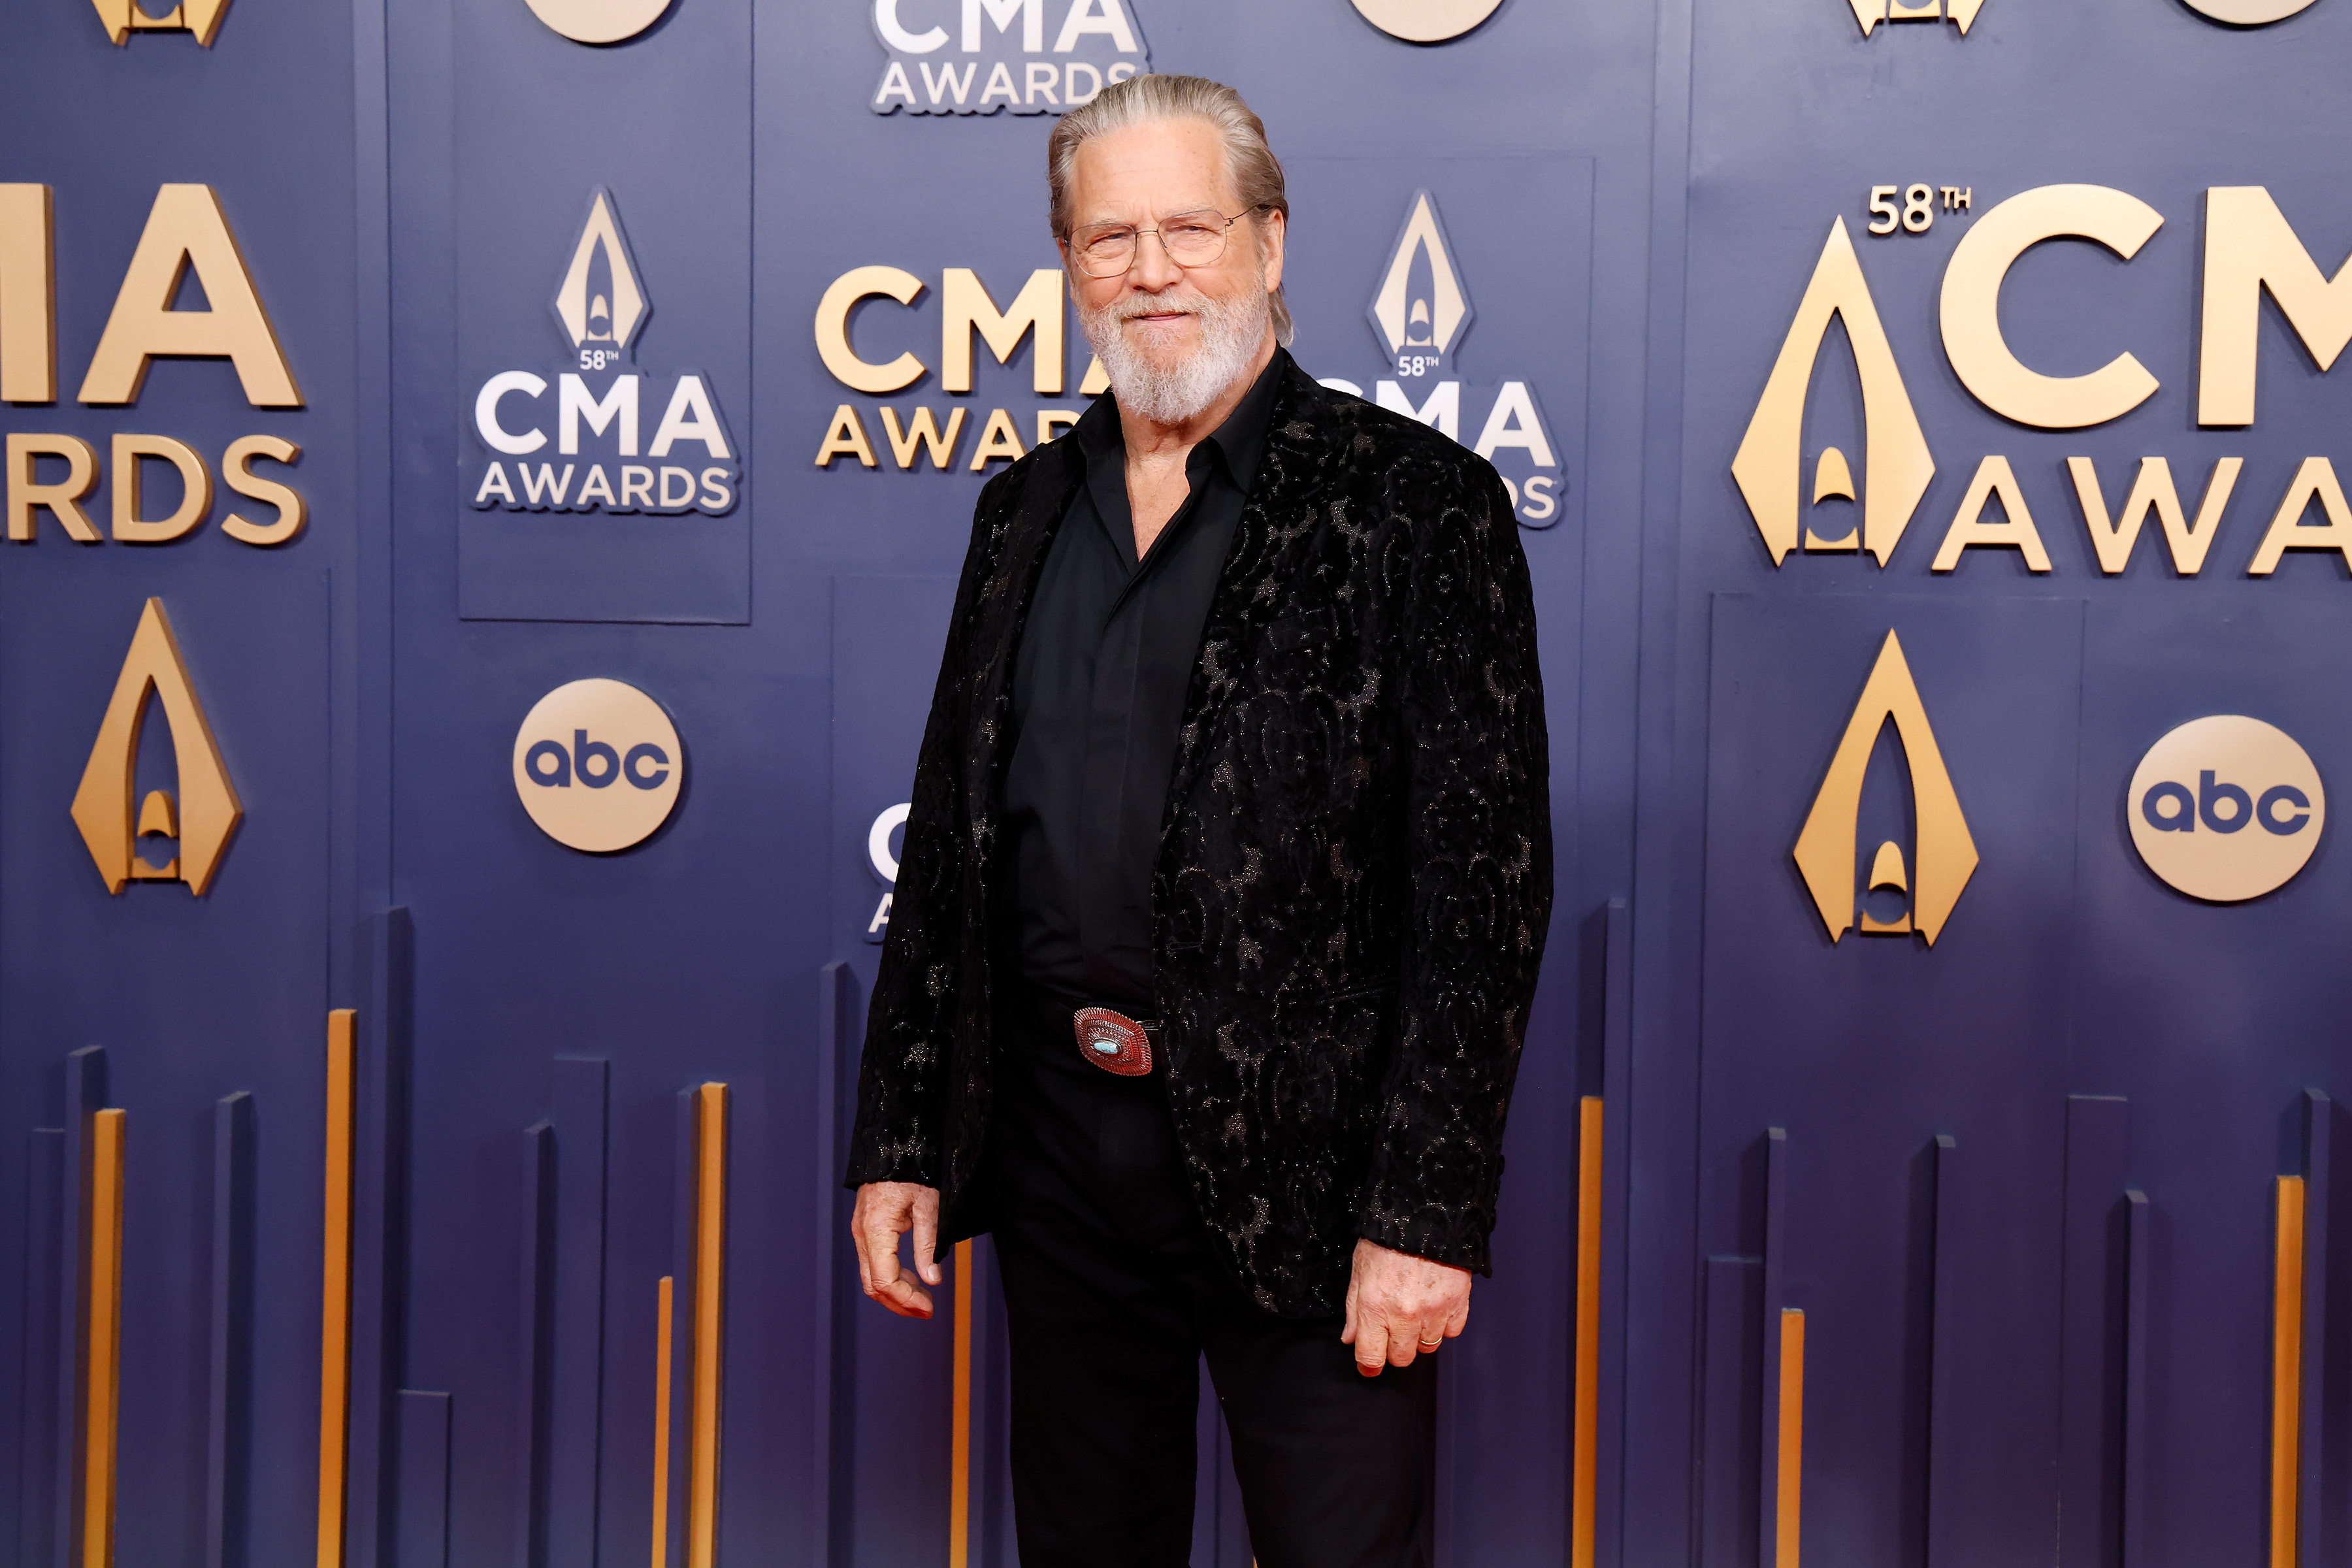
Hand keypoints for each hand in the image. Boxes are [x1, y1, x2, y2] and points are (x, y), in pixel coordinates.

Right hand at [850, 1181, 942, 1318]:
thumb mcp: (928, 1206)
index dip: (906, 1299)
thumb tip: (932, 1280)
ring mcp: (860, 1233)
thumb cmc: (913, 1171)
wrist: (893, 1145)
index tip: (929, 1307)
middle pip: (873, 1285)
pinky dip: (891, 1276)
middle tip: (927, 1311)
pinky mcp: (865, 1229)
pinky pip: (873, 1263)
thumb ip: (928, 1245)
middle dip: (900, 1303)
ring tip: (923, 1300)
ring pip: (870, 1277)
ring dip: (895, 1293)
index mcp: (876, 1231)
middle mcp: (862, 1235)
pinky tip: (912, 1277)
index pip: (884, 1280)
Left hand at [1340, 1238, 1471, 1375]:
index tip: (1369, 1364)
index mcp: (1374, 1307)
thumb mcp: (1359, 1269)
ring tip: (1416, 1310)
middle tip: (1394, 1328)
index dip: (1369, 1364)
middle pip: (1401, 1357)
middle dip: (1395, 1348)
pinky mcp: (1457, 1304)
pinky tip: (1435, 1305)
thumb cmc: (1387, 1239)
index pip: (1371, 1356)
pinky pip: (1451, 1332)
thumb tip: (1350, 1338)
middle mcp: (1404, 1316)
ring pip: (1427, 1347)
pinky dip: (1444, 1324)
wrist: (1424, 1215)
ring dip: (1420, 1335)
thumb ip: (1354, 1309)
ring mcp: (1433, 1312)